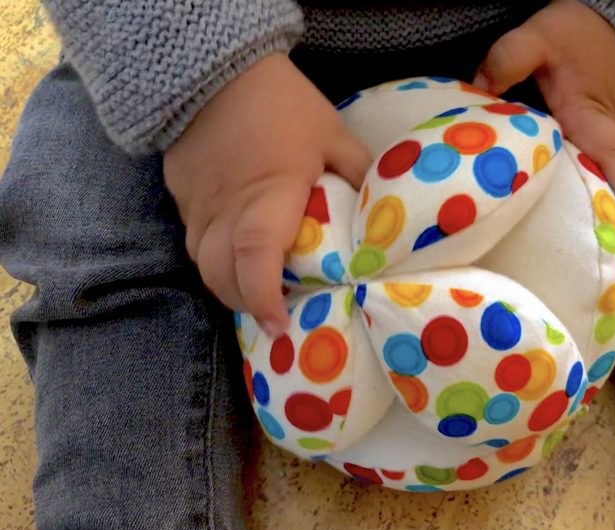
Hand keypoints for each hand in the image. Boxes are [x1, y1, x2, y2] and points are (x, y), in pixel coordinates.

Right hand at [164, 53, 371, 334]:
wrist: (213, 66)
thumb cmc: (280, 102)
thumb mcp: (330, 133)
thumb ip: (356, 171)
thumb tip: (381, 209)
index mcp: (268, 195)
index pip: (257, 257)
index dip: (265, 297)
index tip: (278, 324)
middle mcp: (226, 209)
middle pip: (221, 275)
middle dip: (245, 304)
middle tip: (271, 314)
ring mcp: (196, 205)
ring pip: (202, 263)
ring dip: (226, 285)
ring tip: (252, 291)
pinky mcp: (180, 196)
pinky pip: (192, 239)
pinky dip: (212, 257)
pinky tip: (231, 255)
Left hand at [473, 0, 614, 229]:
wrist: (612, 20)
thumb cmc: (581, 31)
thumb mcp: (541, 35)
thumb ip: (509, 58)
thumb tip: (480, 88)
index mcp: (592, 120)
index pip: (611, 164)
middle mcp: (597, 136)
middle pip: (596, 185)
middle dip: (587, 218)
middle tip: (566, 252)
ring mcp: (593, 138)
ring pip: (585, 179)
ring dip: (573, 205)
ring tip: (546, 242)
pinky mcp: (583, 135)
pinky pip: (576, 165)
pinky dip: (562, 185)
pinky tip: (536, 203)